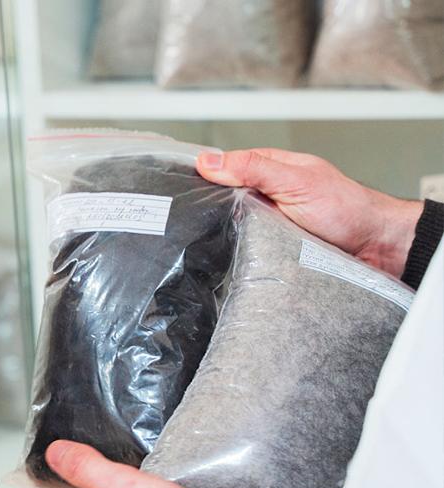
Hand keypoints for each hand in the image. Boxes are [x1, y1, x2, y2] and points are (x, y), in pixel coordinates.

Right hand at [197, 149, 422, 278]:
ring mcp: (267, 224)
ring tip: (211, 243)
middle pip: (224, 201)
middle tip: (193, 223)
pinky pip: (247, 251)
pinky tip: (232, 259)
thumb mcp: (294, 181)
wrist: (374, 247)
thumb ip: (254, 168)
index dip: (202, 177)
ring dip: (226, 237)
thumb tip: (210, 160)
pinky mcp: (271, 249)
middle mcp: (266, 197)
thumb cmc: (345, 208)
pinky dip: (240, 255)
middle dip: (210, 211)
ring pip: (233, 229)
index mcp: (269, 171)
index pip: (223, 168)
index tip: (179, 187)